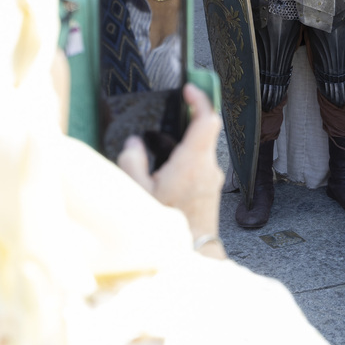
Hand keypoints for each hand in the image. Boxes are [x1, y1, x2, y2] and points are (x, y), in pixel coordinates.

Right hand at [118, 84, 226, 258]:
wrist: (189, 255)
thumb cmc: (164, 224)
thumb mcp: (138, 192)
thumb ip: (132, 161)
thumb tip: (134, 144)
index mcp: (193, 162)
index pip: (207, 119)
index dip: (200, 100)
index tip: (189, 89)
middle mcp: (208, 167)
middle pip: (202, 132)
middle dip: (183, 123)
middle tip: (166, 115)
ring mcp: (212, 179)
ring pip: (198, 150)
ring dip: (179, 145)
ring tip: (155, 149)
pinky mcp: (210, 190)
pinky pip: (198, 165)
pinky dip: (182, 160)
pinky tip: (162, 171)